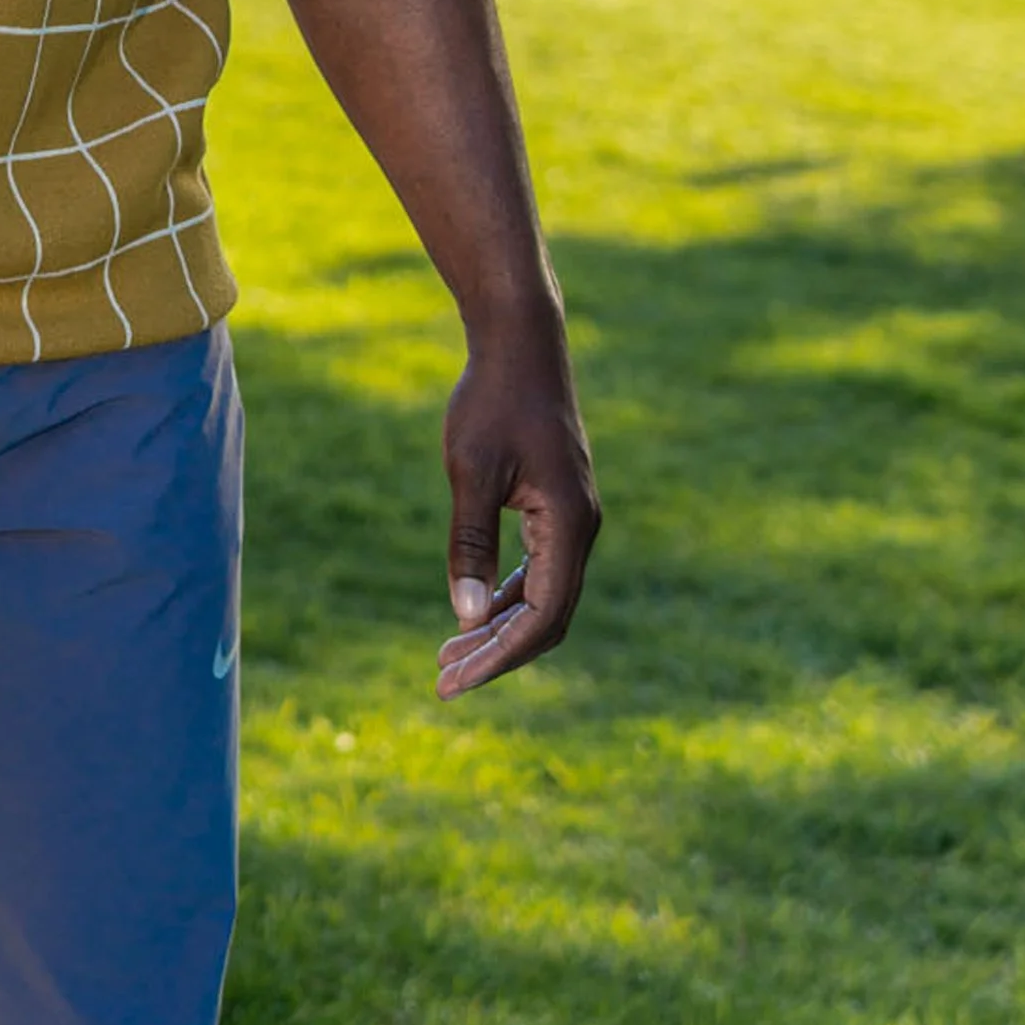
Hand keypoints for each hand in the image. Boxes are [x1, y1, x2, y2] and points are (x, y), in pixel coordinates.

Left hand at [435, 318, 599, 699]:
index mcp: (569, 524)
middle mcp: (581, 529)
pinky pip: (541, 571)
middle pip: (547, 618)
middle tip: (443, 680)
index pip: (540, 616)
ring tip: (449, 656)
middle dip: (497, 653)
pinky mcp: (559, 508)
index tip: (452, 679)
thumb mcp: (471, 471)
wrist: (520, 344)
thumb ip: (469, 543)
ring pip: (544, 598)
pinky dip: (508, 597)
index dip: (498, 656)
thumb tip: (463, 616)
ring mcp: (574, 520)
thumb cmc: (492, 401)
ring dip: (500, 629)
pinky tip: (474, 612)